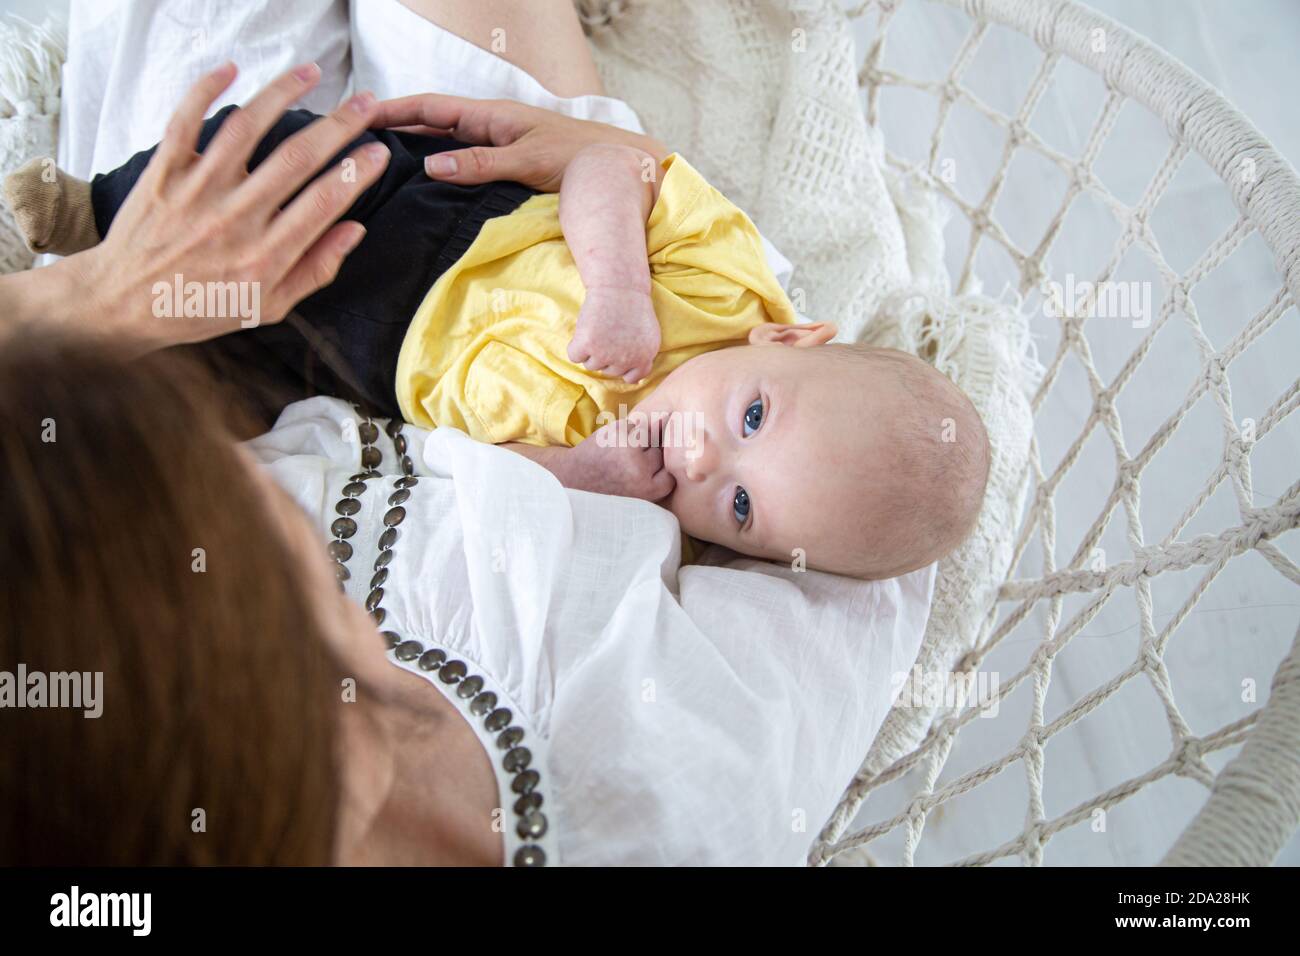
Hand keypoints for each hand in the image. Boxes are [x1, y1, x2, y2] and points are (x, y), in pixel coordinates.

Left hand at [71, 62, 390, 352]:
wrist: (126, 304)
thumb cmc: (204, 307)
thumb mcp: (270, 306)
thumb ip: (316, 269)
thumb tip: (355, 229)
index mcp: (266, 256)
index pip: (324, 202)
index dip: (357, 171)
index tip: (379, 150)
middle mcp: (235, 220)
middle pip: (296, 158)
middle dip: (338, 125)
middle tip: (365, 104)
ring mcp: (197, 192)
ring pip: (246, 129)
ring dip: (283, 94)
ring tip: (312, 72)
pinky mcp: (164, 173)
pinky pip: (185, 122)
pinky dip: (205, 90)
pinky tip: (231, 69)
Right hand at [369, 93, 667, 191]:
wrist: (623, 169)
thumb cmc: (583, 160)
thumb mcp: (529, 161)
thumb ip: (482, 164)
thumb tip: (431, 165)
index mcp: (492, 117)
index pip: (430, 108)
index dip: (393, 110)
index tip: (358, 115)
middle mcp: (491, 129)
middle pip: (431, 126)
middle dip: (394, 130)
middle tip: (354, 143)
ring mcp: (498, 149)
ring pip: (445, 146)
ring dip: (413, 152)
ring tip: (377, 167)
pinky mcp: (508, 169)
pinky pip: (463, 166)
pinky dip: (439, 171)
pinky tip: (424, 188)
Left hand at [555, 417, 674, 501]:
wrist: (572, 479)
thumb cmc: (607, 490)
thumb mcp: (636, 498)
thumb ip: (657, 482)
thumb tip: (683, 449)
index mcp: (647, 489)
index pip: (671, 472)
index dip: (660, 472)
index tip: (646, 475)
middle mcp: (639, 469)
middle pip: (661, 452)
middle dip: (648, 456)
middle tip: (628, 464)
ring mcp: (628, 448)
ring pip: (651, 434)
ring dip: (640, 440)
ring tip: (622, 452)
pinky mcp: (617, 431)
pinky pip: (634, 424)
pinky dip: (627, 431)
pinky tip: (614, 443)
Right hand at [567, 286, 659, 382]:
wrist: (618, 286)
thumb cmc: (632, 307)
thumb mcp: (649, 334)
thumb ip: (643, 356)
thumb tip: (633, 379)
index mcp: (644, 358)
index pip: (631, 378)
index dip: (623, 365)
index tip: (620, 350)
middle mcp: (627, 360)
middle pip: (608, 370)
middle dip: (606, 354)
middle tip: (609, 331)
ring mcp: (606, 354)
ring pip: (591, 364)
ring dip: (591, 349)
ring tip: (599, 327)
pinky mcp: (587, 345)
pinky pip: (575, 356)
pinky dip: (576, 345)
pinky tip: (587, 328)